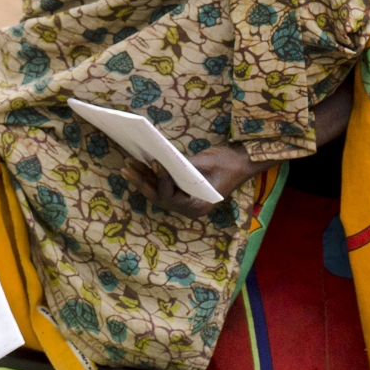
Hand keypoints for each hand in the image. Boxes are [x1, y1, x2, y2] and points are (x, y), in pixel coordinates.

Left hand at [124, 142, 264, 218]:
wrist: (242, 161)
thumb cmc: (228, 163)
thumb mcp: (206, 163)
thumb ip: (183, 167)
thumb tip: (160, 163)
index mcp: (198, 206)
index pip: (171, 198)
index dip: (161, 181)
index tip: (155, 163)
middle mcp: (189, 207)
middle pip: (159, 197)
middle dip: (142, 182)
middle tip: (127, 169)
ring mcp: (185, 200)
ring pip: (158, 192)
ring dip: (142, 179)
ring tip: (127, 166)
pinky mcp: (183, 191)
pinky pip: (163, 186)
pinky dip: (152, 176)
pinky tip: (140, 165)